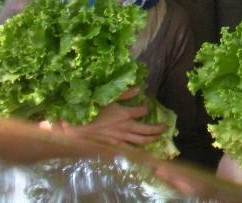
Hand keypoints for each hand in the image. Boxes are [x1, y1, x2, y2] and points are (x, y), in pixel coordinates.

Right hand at [42, 87, 164, 147]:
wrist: (76, 128)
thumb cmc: (91, 110)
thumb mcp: (108, 98)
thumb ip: (125, 94)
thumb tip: (139, 90)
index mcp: (125, 114)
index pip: (142, 111)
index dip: (146, 108)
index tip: (146, 105)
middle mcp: (126, 128)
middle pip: (147, 130)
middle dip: (158, 129)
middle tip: (165, 128)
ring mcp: (121, 139)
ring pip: (141, 142)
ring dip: (152, 140)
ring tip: (159, 138)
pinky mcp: (114, 147)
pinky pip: (130, 150)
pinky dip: (139, 151)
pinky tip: (143, 152)